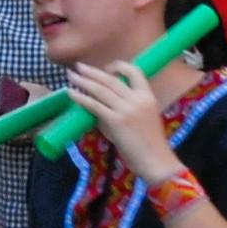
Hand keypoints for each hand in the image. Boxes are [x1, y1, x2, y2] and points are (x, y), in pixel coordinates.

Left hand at [63, 59, 174, 180]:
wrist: (156, 160)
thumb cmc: (149, 144)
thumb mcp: (142, 118)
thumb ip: (124, 108)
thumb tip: (100, 105)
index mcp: (148, 97)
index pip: (135, 72)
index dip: (119, 67)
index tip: (106, 68)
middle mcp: (138, 100)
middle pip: (112, 80)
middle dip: (93, 72)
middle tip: (79, 67)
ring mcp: (127, 110)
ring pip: (101, 90)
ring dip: (83, 81)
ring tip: (71, 76)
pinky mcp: (116, 121)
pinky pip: (94, 105)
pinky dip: (81, 98)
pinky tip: (71, 93)